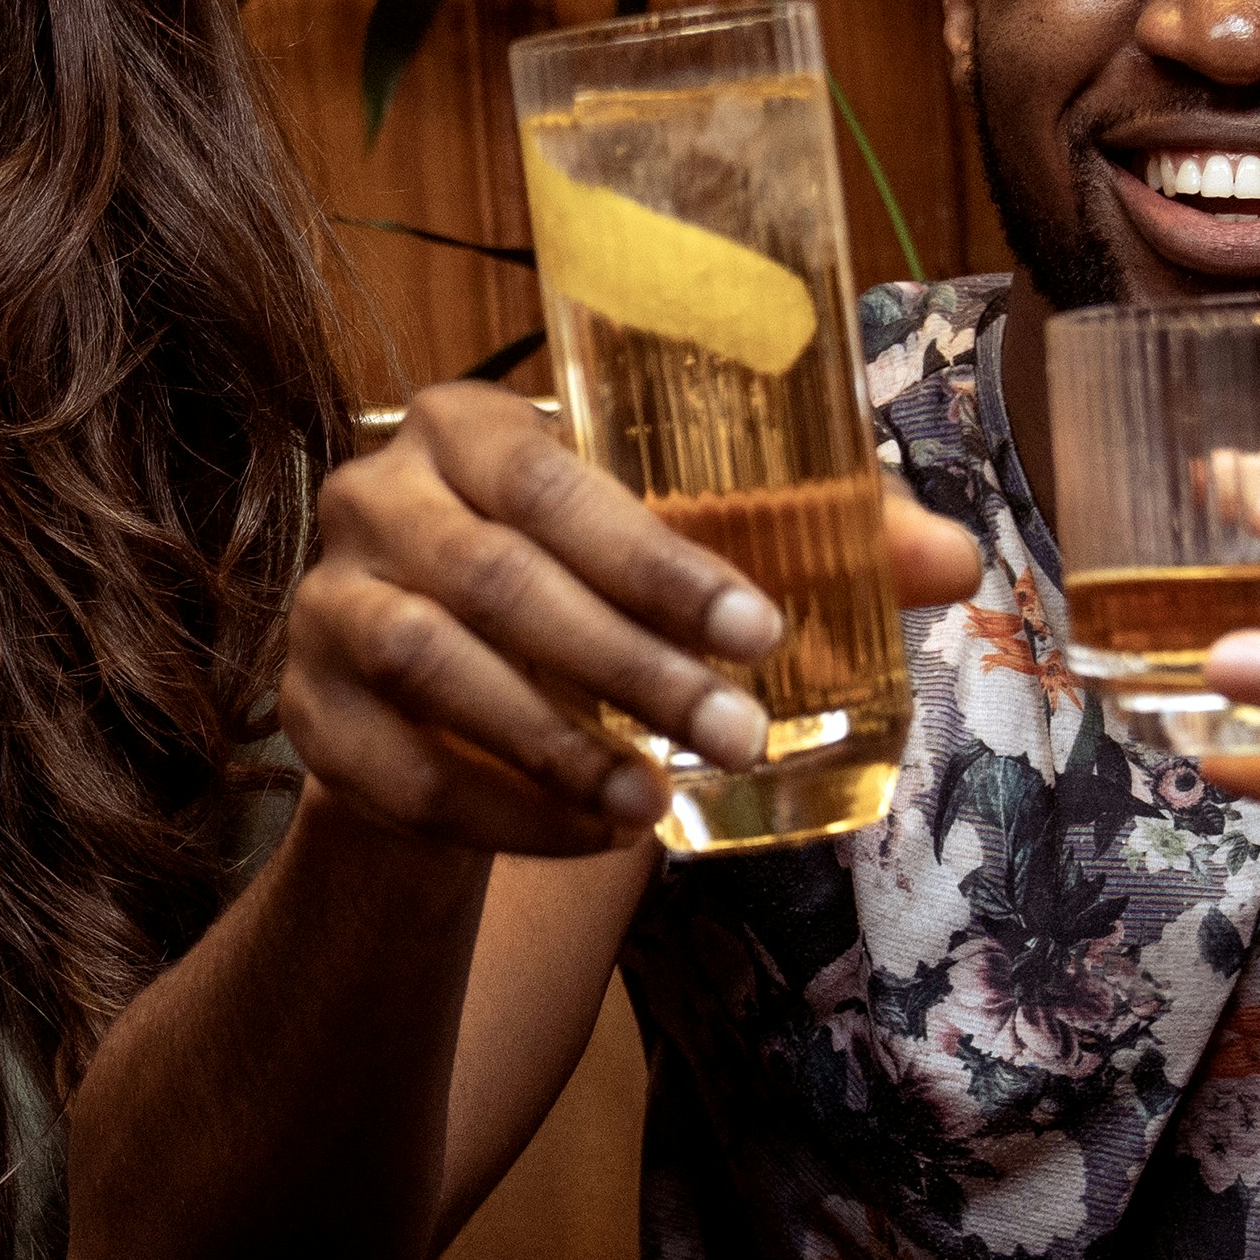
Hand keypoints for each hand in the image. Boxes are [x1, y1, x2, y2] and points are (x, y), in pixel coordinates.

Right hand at [283, 377, 970, 853]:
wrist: (441, 704)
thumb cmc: (582, 596)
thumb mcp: (678, 556)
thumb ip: (811, 539)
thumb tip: (956, 559)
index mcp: (466, 423)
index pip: (559, 479)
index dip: (659, 559)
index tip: (761, 629)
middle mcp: (375, 494)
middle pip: (499, 579)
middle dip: (630, 665)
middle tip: (737, 733)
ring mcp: (326, 603)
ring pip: (437, 670)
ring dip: (558, 745)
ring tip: (657, 800)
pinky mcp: (302, 713)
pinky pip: (400, 770)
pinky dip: (504, 812)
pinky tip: (590, 836)